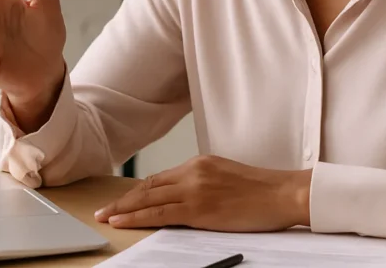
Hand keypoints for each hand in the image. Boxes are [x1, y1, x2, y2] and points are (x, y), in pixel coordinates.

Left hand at [93, 155, 312, 231]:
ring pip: (149, 199)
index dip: (138, 191)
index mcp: (200, 163)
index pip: (161, 178)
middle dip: (124, 200)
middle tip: (103, 209)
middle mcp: (194, 172)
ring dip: (123, 209)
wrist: (282, 194)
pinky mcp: (198, 208)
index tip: (124, 200)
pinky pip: (159, 213)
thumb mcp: (226, 178)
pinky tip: (123, 221)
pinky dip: (137, 217)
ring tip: (106, 217)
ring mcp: (195, 189)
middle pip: (149, 186)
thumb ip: (203, 183)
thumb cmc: (261, 191)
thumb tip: (183, 198)